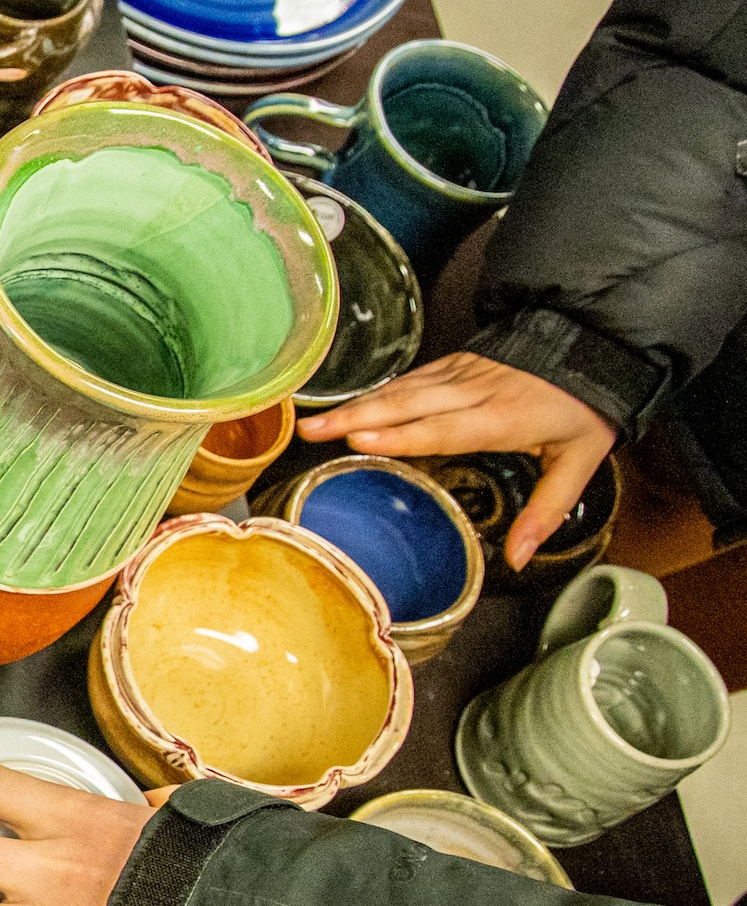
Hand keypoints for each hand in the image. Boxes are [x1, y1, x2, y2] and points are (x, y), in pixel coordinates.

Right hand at [299, 353, 617, 569]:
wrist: (594, 346)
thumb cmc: (584, 409)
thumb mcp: (579, 464)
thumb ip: (546, 511)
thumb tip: (517, 560)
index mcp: (502, 418)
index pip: (443, 428)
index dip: (400, 435)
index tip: (358, 440)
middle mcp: (475, 392)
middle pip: (408, 405)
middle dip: (356, 419)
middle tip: (311, 433)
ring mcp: (463, 374)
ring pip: (402, 389)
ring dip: (356, 406)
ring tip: (315, 422)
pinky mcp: (457, 363)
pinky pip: (411, 379)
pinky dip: (377, 393)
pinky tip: (352, 406)